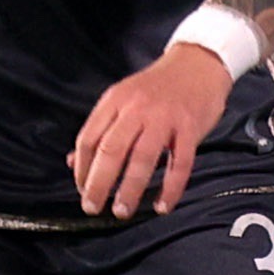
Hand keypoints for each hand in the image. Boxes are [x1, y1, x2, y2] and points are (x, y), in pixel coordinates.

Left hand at [70, 43, 230, 217]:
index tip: (82, 190)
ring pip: (142, 159)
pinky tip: (161, 206)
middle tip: (92, 207)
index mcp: (115, 100)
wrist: (198, 63)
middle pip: (111, 150)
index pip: (88, 138)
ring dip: (130, 189)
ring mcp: (164, 118)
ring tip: (122, 211)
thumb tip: (74, 163)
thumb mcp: (123, 99)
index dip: (82, 168)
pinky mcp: (189, 128)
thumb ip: (101, 129)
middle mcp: (136, 108)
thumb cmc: (158, 87)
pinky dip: (170, 189)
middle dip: (98, 184)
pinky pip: (179, 164)